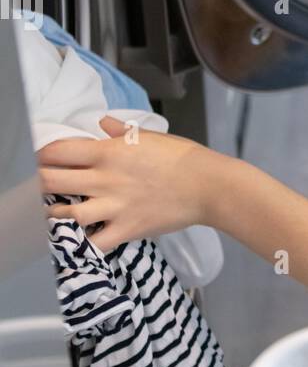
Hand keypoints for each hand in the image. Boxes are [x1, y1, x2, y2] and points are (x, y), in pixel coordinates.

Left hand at [37, 114, 217, 251]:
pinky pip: (95, 243)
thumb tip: (103, 123)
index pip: (58, 151)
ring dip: (56, 214)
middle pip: (51, 181)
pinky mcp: (126, 229)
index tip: (41, 159)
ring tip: (56, 213)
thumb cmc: (182, 157)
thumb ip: (121, 131)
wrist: (208, 186)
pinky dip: (85, 243)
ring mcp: (113, 206)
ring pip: (66, 214)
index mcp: (107, 151)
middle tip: (41, 187)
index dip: (42, 155)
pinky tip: (83, 239)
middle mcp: (104, 178)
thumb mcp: (149, 136)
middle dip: (40, 183)